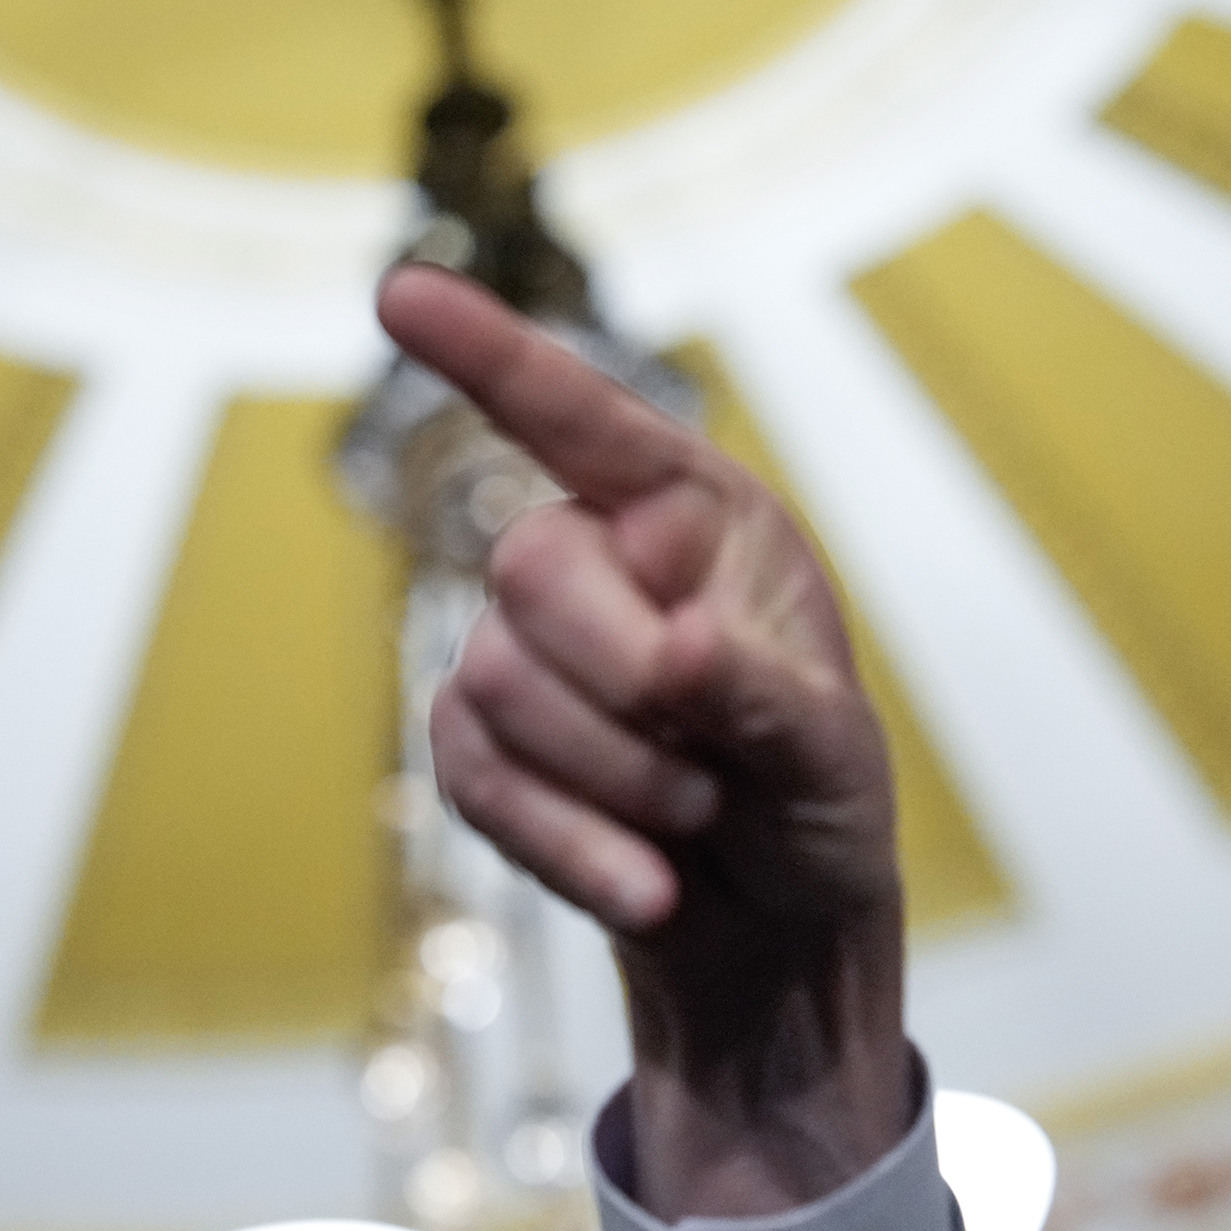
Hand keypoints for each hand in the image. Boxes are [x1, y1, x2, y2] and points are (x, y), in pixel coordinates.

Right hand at [377, 266, 910, 1217]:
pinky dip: (566, 845)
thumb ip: (766, 697)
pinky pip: (469, 775)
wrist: (771, 938)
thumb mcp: (831, 756)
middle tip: (712, 763)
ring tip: (697, 817)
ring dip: (610, 781)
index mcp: (699, 522)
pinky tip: (645, 886)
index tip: (399, 292)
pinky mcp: (481, 746)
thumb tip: (678, 654)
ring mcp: (526, 653)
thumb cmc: (818, 811)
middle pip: (530, 569)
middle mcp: (603, 563)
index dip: (491, 354)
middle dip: (620, 687)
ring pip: (495, 683)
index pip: (585, 419)